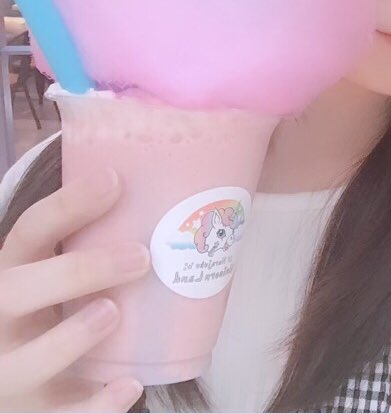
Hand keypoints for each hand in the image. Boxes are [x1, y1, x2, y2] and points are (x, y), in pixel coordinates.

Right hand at [0, 169, 148, 411]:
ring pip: (25, 363)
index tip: (114, 180)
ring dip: (69, 339)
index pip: (27, 233)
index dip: (67, 206)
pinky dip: (94, 407)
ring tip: (114, 313)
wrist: (20, 382)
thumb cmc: (55, 314)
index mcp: (11, 276)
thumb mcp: (58, 279)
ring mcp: (11, 374)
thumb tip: (191, 200)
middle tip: (141, 256)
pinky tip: (130, 387)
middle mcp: (1, 325)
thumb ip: (99, 246)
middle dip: (76, 272)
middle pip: (16, 292)